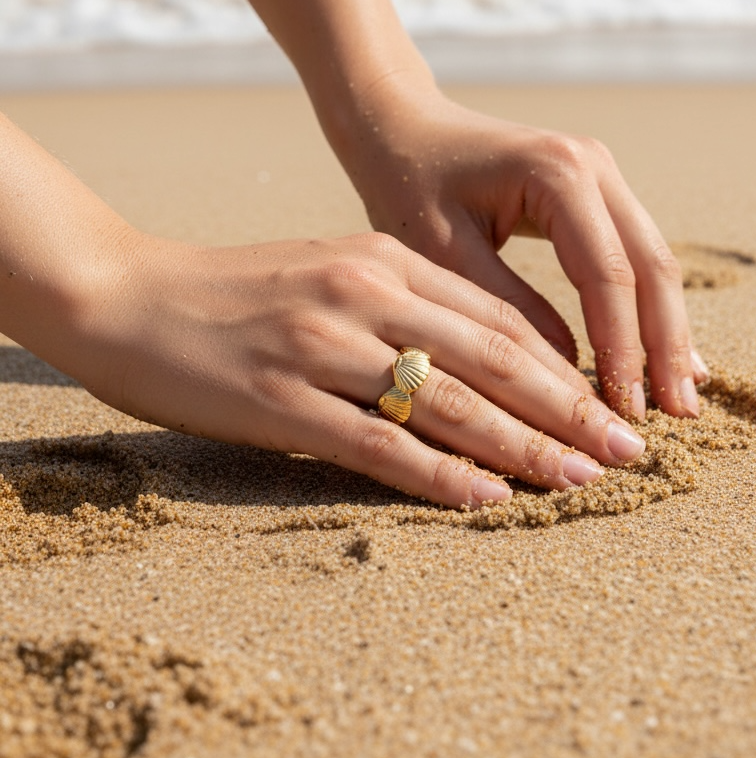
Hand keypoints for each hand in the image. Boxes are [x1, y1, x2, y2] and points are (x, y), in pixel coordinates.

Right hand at [77, 230, 647, 509]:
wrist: (127, 295)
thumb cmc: (233, 291)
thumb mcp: (327, 268)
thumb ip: (400, 302)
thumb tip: (481, 360)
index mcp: (381, 258)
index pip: (497, 317)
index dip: (565, 365)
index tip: (612, 404)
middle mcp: (362, 293)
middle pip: (492, 358)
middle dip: (569, 409)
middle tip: (627, 451)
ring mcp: (321, 345)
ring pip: (449, 401)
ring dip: (524, 447)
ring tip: (581, 480)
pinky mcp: (281, 399)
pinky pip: (378, 443)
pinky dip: (441, 475)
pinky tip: (488, 500)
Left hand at [342, 88, 705, 422]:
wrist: (401, 128)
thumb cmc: (407, 185)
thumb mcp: (443, 252)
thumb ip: (505, 309)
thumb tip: (568, 376)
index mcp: (557, 173)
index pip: (608, 274)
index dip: (623, 347)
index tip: (626, 409)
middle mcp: (594, 165)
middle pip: (651, 267)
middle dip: (666, 346)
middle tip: (678, 417)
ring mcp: (603, 174)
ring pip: (653, 262)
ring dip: (668, 332)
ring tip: (682, 401)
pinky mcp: (598, 191)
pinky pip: (635, 255)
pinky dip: (650, 308)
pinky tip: (668, 357)